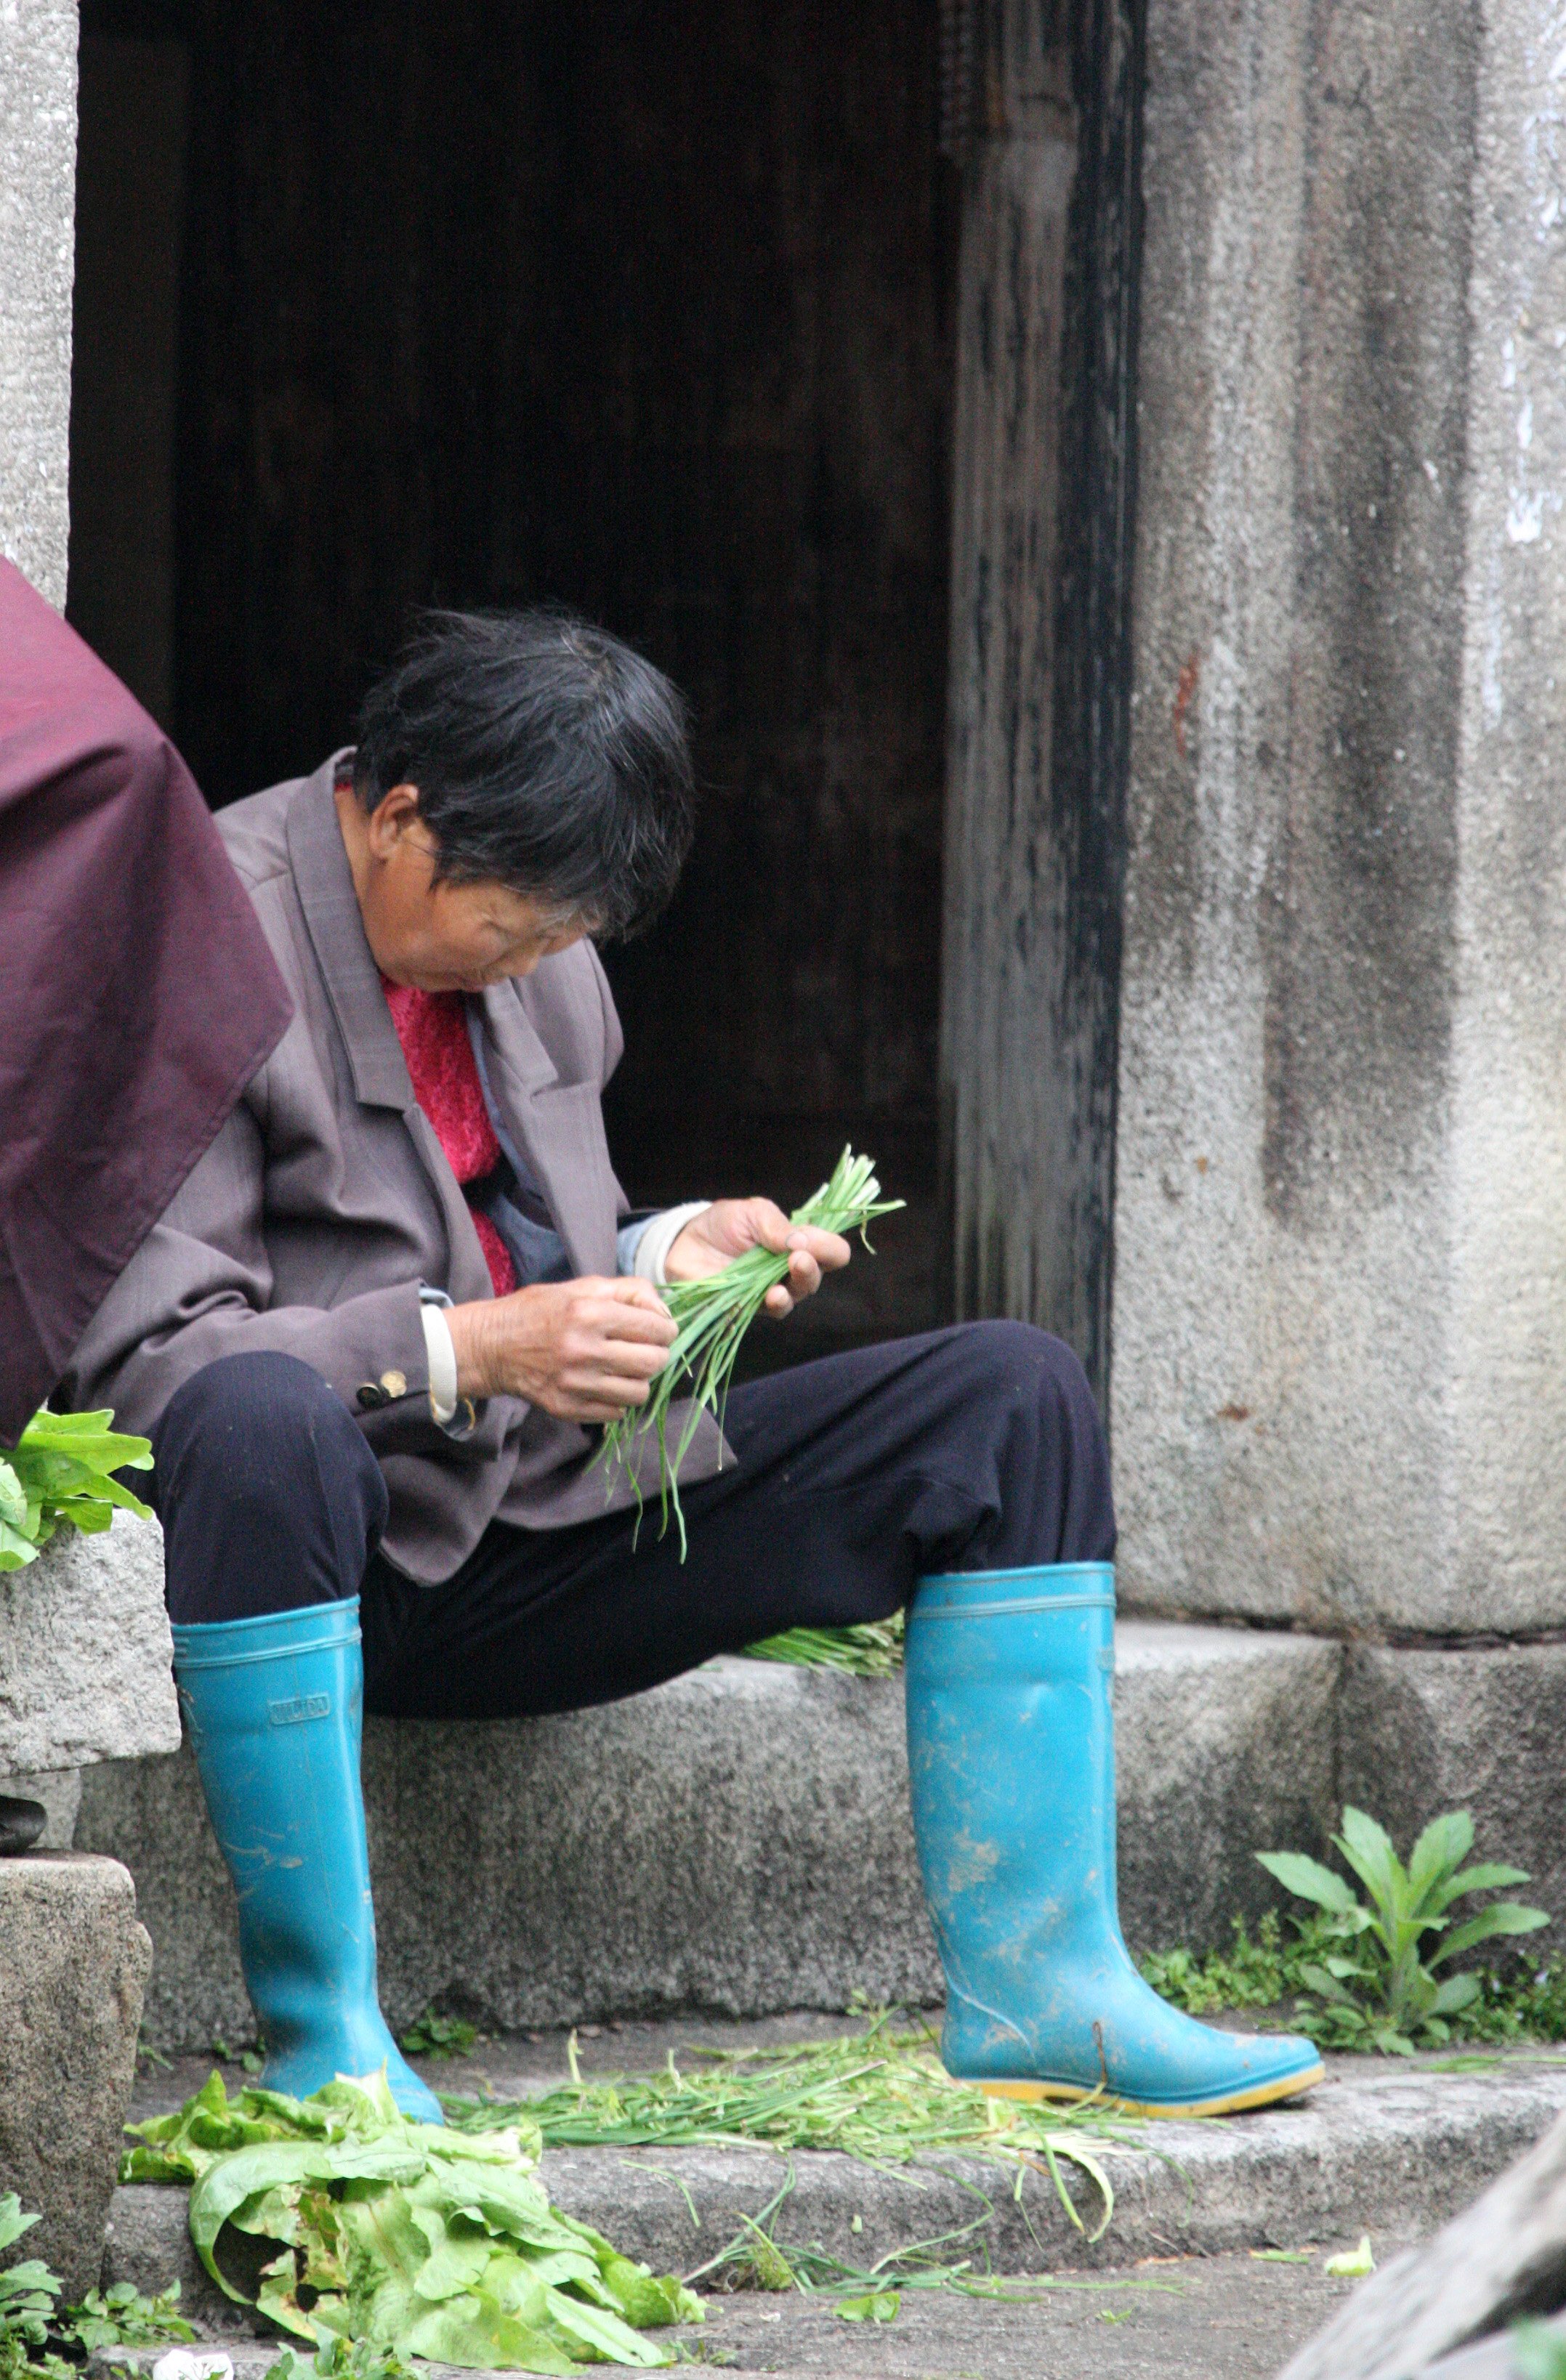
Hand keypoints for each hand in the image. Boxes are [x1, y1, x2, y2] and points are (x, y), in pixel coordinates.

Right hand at [445, 1277, 675, 1419]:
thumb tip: (665, 1315)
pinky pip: (616, 1413)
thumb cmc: (540, 1311)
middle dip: (657, 1354)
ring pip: (639, 1393)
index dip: (666, 1330)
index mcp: (590, 1313)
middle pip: (653, 1362)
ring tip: (625, 1369)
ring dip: (639, 1380)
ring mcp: (575, 1383)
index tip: (661, 1331)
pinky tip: (604, 1384)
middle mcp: (584, 1350)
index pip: (655, 1329)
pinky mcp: (566, 1408)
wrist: (492, 1346)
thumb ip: (630, 1291)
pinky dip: (617, 1400)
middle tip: (645, 1349)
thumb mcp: (582, 1286)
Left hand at [664, 1198, 851, 1317]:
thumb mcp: (752, 1212)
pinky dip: (776, 1302)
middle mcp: (790, 1270)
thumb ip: (777, 1226)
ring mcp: (773, 1289)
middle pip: (817, 1275)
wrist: (684, 1243)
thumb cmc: (723, 1224)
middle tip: (800, 1257)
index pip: (831, 1251)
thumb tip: (802, 1243)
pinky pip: (772, 1310)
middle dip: (812, 1266)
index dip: (830, 1248)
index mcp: (798, 1243)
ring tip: (792, 1270)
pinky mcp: (751, 1306)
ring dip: (798, 1283)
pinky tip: (774, 1294)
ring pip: (798, 1294)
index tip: (814, 1242)